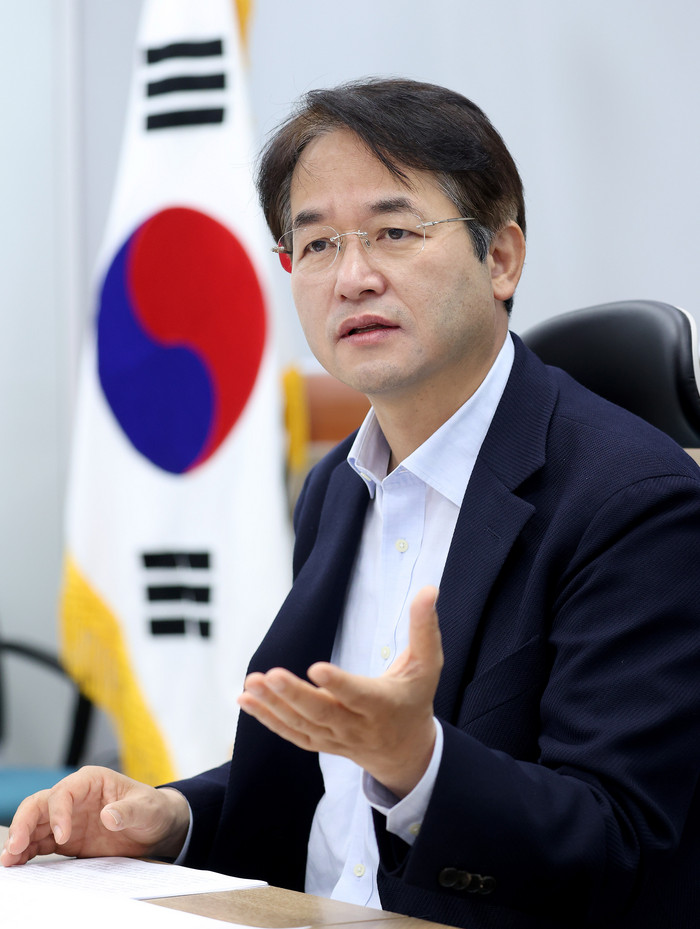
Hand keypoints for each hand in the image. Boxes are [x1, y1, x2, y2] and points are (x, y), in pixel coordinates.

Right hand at [0, 766, 189, 866]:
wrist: (156, 827)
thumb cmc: (152, 809)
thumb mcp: (147, 808)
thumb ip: (128, 811)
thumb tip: (108, 816)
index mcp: (91, 781)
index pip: (64, 792)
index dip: (58, 813)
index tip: (63, 837)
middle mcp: (75, 796)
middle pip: (40, 804)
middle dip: (24, 823)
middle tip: (15, 847)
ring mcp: (68, 817)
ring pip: (34, 824)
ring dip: (19, 840)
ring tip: (8, 860)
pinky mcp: (65, 838)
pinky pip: (40, 842)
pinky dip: (27, 852)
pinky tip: (17, 863)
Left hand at [238, 585, 442, 796]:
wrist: (406, 751)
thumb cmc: (415, 697)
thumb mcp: (427, 664)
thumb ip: (424, 627)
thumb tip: (429, 588)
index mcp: (383, 704)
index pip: (358, 695)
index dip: (338, 684)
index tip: (316, 668)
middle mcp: (357, 726)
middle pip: (322, 713)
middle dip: (294, 695)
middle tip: (270, 674)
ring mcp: (336, 738)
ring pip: (301, 725)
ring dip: (273, 706)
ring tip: (250, 683)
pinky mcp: (320, 743)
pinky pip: (291, 734)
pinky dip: (267, 720)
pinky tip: (244, 700)